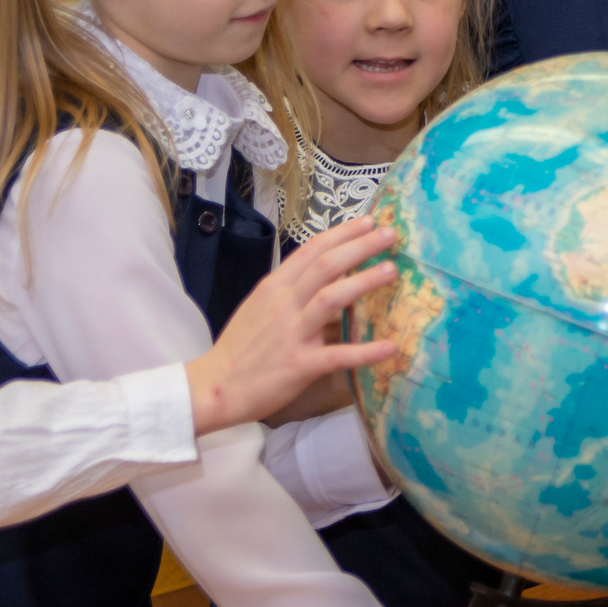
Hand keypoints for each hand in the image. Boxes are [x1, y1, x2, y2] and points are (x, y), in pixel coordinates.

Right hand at [185, 219, 398, 432]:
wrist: (215, 386)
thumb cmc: (241, 347)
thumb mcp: (260, 306)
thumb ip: (290, 289)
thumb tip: (324, 274)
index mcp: (274, 287)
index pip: (311, 250)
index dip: (342, 233)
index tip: (368, 220)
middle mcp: (283, 304)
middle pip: (326, 265)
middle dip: (360, 246)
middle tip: (390, 233)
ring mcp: (291, 334)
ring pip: (331, 298)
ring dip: (364, 281)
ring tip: (392, 269)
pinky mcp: (299, 365)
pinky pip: (337, 355)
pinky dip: (365, 351)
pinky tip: (390, 347)